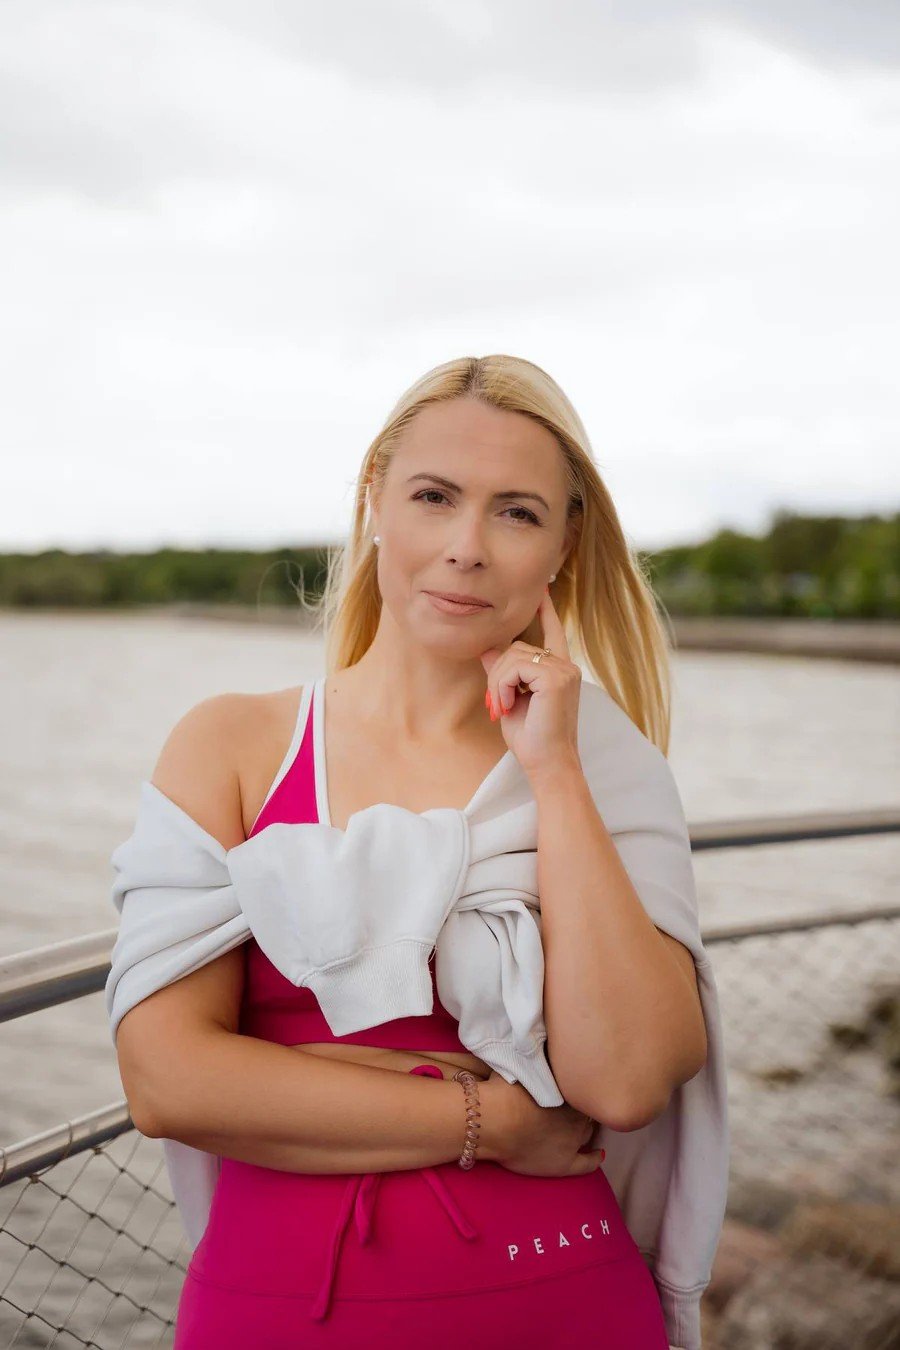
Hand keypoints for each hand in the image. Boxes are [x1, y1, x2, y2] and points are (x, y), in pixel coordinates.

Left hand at [479, 587, 581, 780]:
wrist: (547, 764)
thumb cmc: (531, 738)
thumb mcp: (510, 699)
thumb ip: (503, 673)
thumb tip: (487, 648)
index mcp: (559, 670)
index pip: (554, 631)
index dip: (546, 609)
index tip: (542, 588)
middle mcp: (566, 666)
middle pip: (517, 647)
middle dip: (497, 674)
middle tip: (496, 704)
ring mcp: (564, 670)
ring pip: (513, 655)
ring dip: (497, 683)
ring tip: (501, 708)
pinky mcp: (556, 678)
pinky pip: (515, 667)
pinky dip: (502, 686)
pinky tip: (506, 706)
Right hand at [479, 1070, 605, 1177]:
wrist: (497, 1122)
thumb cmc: (505, 1090)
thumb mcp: (522, 1064)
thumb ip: (537, 1059)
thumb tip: (540, 1048)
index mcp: (568, 1090)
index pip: (581, 1086)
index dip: (575, 1086)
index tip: (570, 1084)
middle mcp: (576, 1114)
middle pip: (585, 1109)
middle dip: (580, 1106)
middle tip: (570, 1103)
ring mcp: (573, 1140)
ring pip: (587, 1131)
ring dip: (585, 1127)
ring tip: (580, 1124)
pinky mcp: (565, 1164)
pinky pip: (587, 1163)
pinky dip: (595, 1158)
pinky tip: (599, 1154)